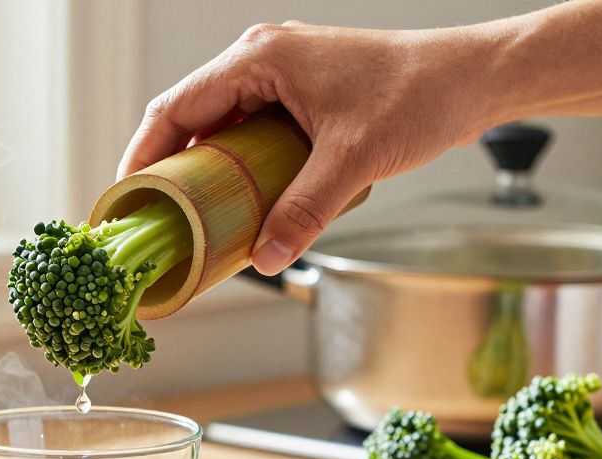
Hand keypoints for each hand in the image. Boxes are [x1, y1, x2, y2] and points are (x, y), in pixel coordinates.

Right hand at [118, 22, 495, 274]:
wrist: (472, 78)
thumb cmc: (419, 95)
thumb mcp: (353, 161)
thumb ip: (304, 210)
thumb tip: (267, 258)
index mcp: (259, 57)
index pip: (176, 107)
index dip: (144, 155)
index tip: (128, 198)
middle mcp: (261, 57)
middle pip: (189, 115)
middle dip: (169, 166)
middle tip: (155, 216)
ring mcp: (280, 73)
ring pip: (219, 123)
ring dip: (203, 167)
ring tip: (189, 215)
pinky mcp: (299, 92)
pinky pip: (247, 127)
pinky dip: (234, 162)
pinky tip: (236, 198)